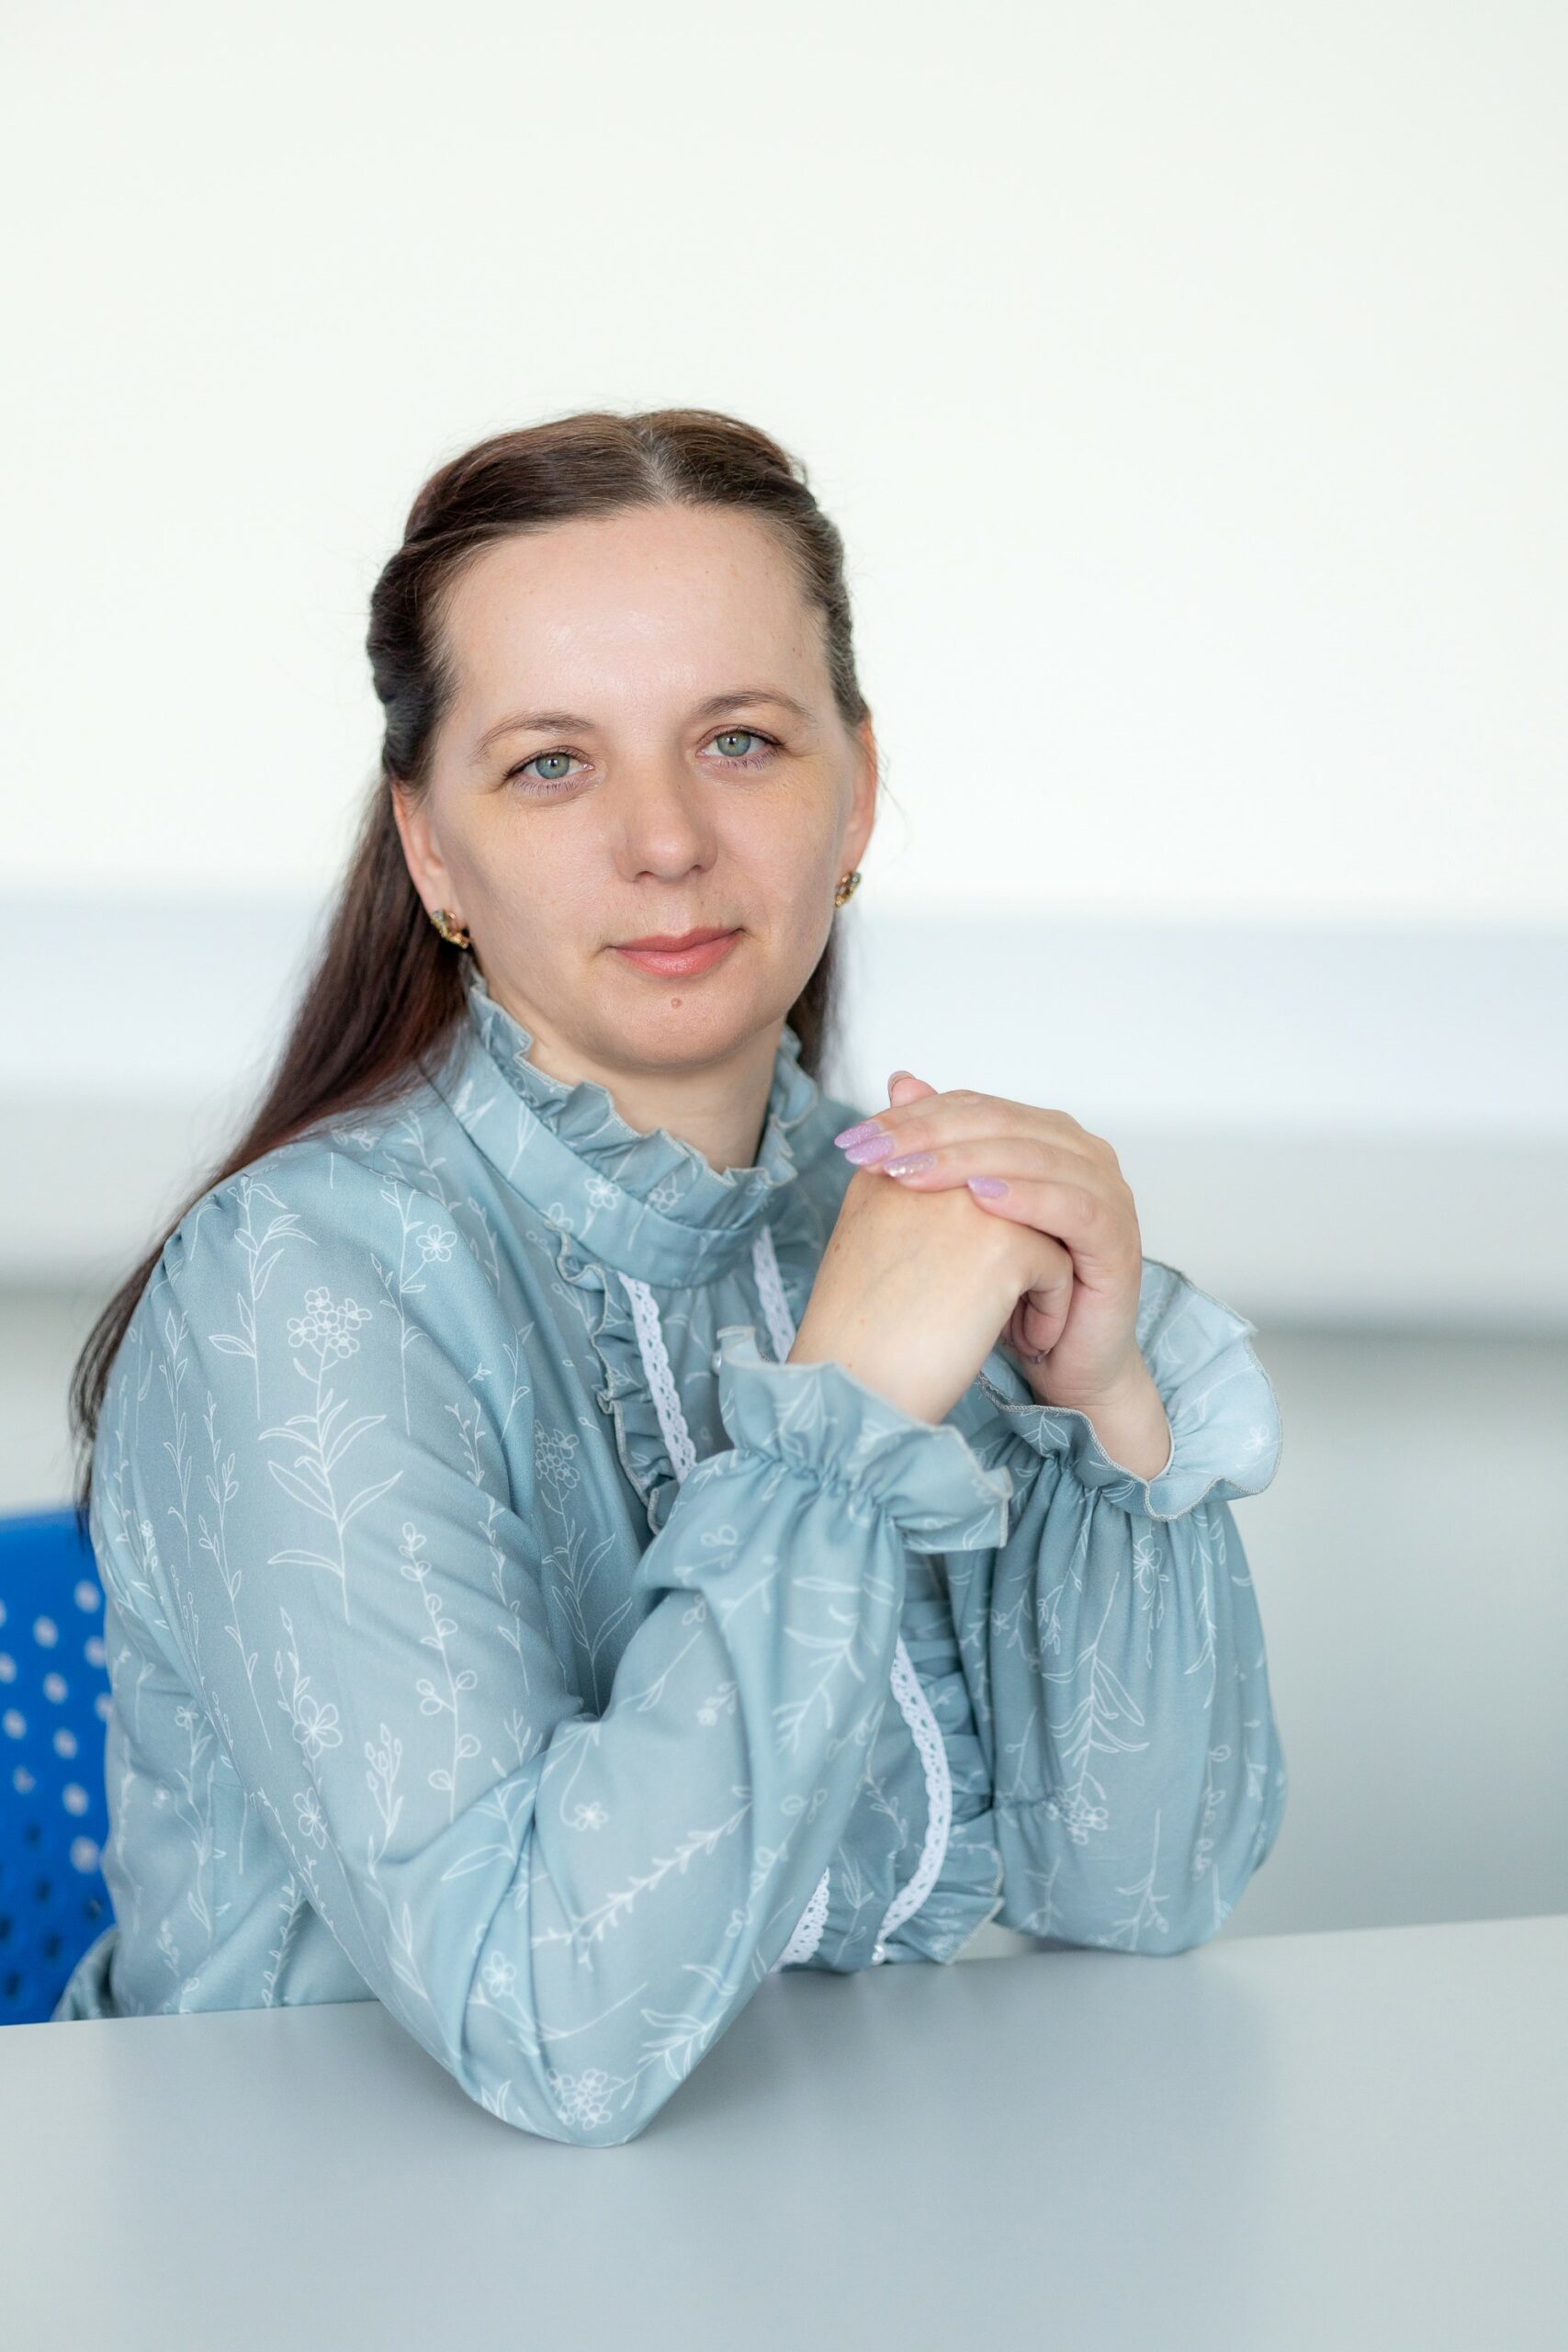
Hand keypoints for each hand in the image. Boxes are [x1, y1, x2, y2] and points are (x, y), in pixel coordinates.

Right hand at [788, 1153, 1076, 1428]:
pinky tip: (1024, 1343)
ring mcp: (965, 1202)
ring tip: (1014, 1319)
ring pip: (1040, 1222)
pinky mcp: (1004, 1245)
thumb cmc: (858, 1342)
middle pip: (1007, 1187)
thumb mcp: (874, 1250)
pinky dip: (1049, 1309)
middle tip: (1003, 1297)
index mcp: (886, 1166)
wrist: (854, 1396)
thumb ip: (914, 1206)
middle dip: (1018, 1241)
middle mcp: (926, 1168)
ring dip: (1037, 1272)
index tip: (971, 1276)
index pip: (964, 1165)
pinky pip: (1058, 1263)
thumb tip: (973, 1197)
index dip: (986, 1220)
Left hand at [833, 1071, 1150, 1418]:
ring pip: (1033, 1158)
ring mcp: (1107, 1191)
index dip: (910, 1118)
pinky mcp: (1119, 1237)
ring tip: (910, 1174)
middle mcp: (1081, 1154)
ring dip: (967, 1161)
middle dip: (928, 1136)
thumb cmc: (1008, 1291)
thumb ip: (936, 1149)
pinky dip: (1027, 1198)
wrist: (1061, 1364)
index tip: (852, 1140)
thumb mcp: (957, 1219)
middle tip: (872, 1155)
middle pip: (1000, 1125)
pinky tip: (980, 1200)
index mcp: (1044, 1136)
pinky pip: (1073, 1207)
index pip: (973, 1108)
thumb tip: (900, 1080)